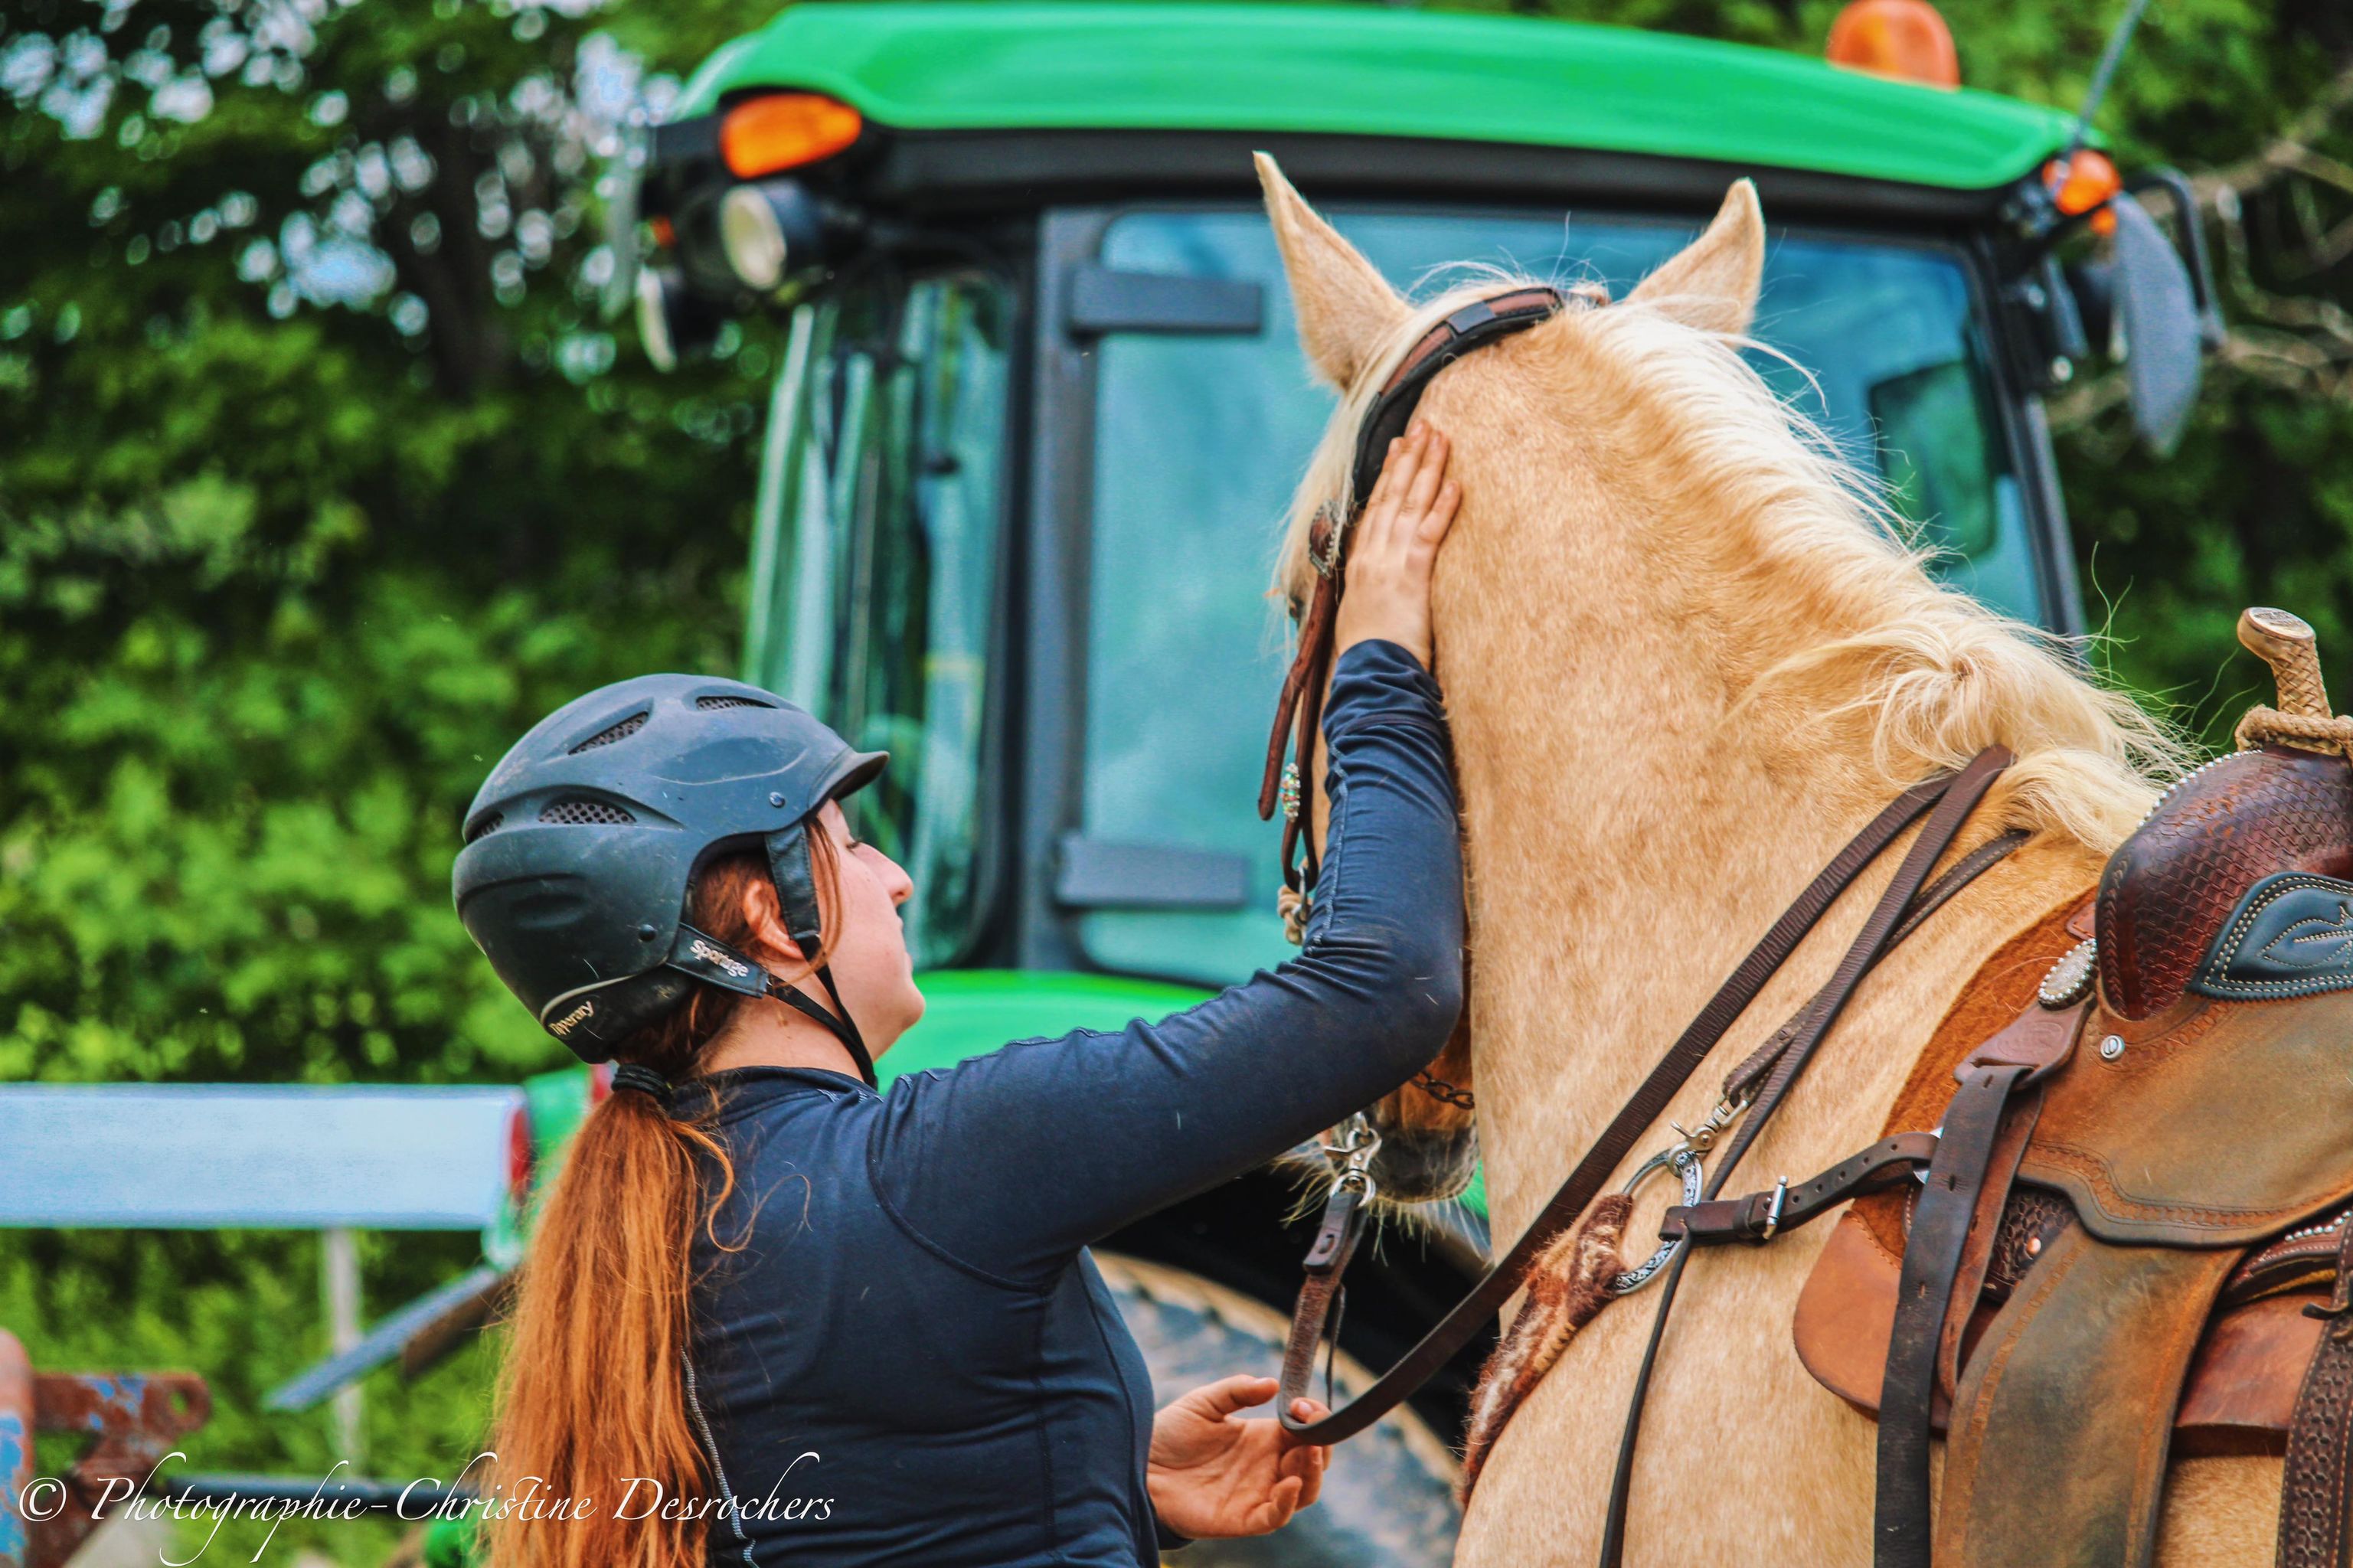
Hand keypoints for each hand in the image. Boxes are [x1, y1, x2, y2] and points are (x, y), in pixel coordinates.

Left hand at [1146, 1376, 1330, 1539]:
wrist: (1138, 1467)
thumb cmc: (1169, 1435)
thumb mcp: (1204, 1403)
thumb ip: (1236, 1390)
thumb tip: (1272, 1383)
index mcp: (1264, 1438)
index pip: (1306, 1431)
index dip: (1314, 1418)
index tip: (1302, 1404)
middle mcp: (1267, 1467)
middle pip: (1313, 1462)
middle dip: (1321, 1443)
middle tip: (1309, 1424)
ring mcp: (1257, 1494)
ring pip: (1305, 1491)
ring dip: (1313, 1472)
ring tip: (1307, 1450)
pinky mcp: (1243, 1518)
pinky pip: (1276, 1517)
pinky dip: (1288, 1503)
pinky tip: (1288, 1483)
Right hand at [1331, 420, 1460, 670]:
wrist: (1369, 676)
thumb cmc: (1369, 658)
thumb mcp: (1363, 619)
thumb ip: (1374, 595)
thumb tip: (1384, 591)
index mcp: (1359, 564)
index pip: (1374, 509)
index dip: (1388, 475)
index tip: (1398, 447)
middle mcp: (1371, 556)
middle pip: (1391, 496)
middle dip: (1408, 458)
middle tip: (1423, 425)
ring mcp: (1388, 562)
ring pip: (1409, 505)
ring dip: (1426, 469)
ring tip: (1440, 437)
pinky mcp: (1411, 575)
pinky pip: (1429, 532)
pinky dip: (1442, 506)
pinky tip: (1454, 482)